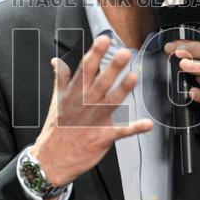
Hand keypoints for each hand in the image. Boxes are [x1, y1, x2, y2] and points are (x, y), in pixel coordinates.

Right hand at [32, 35, 152, 186]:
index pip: (85, 70)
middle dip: (112, 68)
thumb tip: (56, 61)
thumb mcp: (55, 101)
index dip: (95, 54)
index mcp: (73, 95)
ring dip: (123, 90)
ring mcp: (94, 121)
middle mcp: (85, 105)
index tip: (104, 40)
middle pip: (100, 83)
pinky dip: (134, 128)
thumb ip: (60, 79)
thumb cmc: (55, 130)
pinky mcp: (102, 137)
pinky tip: (147, 124)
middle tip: (124, 53)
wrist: (51, 160)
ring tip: (134, 78)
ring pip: (111, 102)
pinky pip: (121, 131)